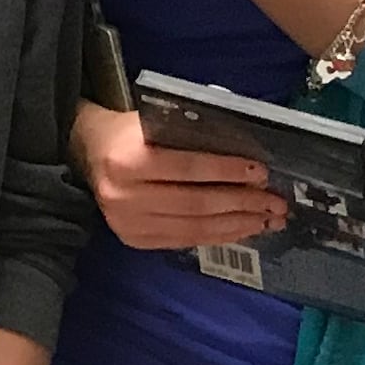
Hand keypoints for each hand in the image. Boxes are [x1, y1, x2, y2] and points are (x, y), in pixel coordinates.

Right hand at [74, 101, 282, 251]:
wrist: (89, 152)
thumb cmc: (130, 133)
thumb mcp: (155, 124)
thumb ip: (192, 139)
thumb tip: (247, 162)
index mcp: (127, 161)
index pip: (188, 169)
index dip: (228, 171)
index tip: (261, 172)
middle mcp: (124, 196)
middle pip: (196, 203)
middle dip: (242, 203)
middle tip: (276, 203)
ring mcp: (126, 222)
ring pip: (194, 227)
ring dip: (237, 224)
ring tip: (267, 219)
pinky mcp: (133, 239)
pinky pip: (185, 240)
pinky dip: (218, 236)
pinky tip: (241, 229)